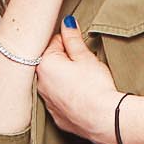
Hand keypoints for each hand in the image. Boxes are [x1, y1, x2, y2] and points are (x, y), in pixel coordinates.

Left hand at [36, 18, 121, 143]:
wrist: (104, 119)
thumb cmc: (95, 87)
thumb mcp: (85, 57)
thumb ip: (73, 39)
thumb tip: (67, 24)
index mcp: (44, 64)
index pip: (53, 41)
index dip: (70, 43)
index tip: (80, 50)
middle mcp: (40, 84)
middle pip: (51, 62)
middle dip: (66, 60)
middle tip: (83, 65)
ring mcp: (47, 102)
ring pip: (55, 82)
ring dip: (65, 78)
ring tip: (84, 82)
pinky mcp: (56, 116)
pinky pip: (60, 100)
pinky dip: (68, 96)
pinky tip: (81, 97)